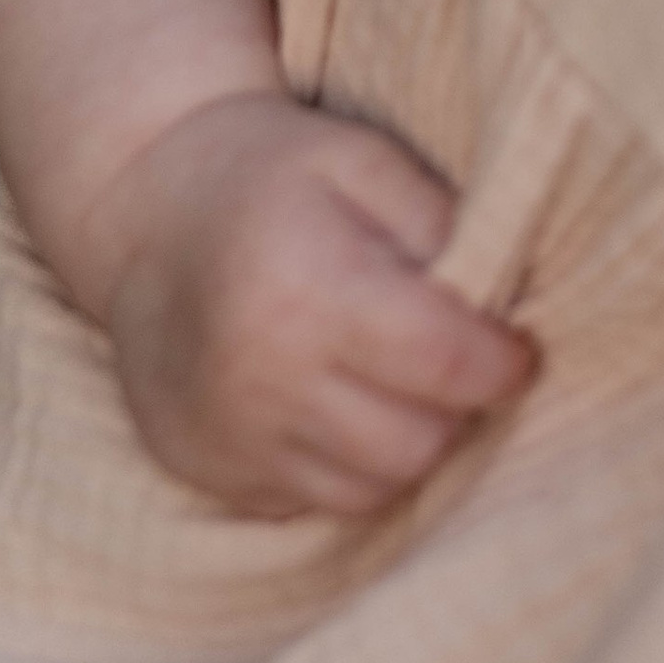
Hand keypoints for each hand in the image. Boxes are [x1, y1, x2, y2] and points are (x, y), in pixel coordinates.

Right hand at [86, 91, 535, 516]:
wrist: (143, 213)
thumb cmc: (271, 175)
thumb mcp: (360, 160)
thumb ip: (441, 221)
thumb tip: (508, 295)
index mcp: (310, 286)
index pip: (444, 362)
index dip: (504, 362)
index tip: (519, 347)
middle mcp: (265, 375)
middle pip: (417, 442)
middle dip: (460, 408)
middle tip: (460, 362)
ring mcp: (232, 436)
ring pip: (372, 489)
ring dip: (409, 444)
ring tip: (405, 383)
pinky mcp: (212, 474)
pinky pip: (315, 502)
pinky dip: (349, 466)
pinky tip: (345, 406)